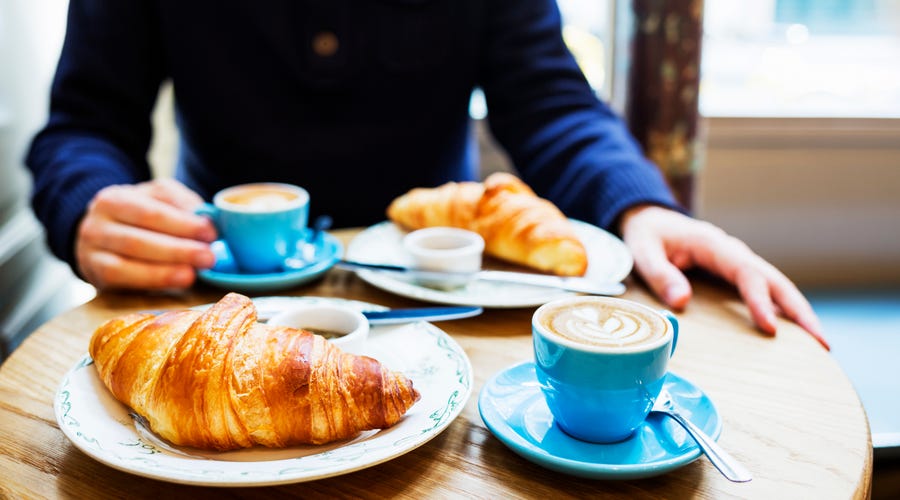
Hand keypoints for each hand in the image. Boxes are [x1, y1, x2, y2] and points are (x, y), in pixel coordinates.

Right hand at [75, 178, 216, 289]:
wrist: (102, 235)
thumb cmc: (140, 215)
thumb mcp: (158, 199)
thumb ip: (181, 204)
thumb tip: (208, 219)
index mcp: (115, 198)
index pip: (151, 212)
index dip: (183, 223)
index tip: (211, 233)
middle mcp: (98, 222)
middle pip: (139, 238)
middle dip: (178, 250)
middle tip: (208, 258)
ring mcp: (92, 249)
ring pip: (129, 260)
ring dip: (166, 269)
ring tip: (193, 274)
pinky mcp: (95, 273)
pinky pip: (122, 277)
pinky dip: (152, 280)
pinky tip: (176, 280)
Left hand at [619, 205, 827, 349]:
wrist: (649, 219)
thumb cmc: (646, 235)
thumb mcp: (642, 251)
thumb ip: (660, 274)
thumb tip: (682, 301)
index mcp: (713, 245)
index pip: (746, 273)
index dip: (760, 300)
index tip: (771, 327)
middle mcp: (733, 252)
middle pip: (775, 280)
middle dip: (799, 310)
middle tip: (822, 342)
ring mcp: (738, 262)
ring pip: (776, 285)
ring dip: (798, 312)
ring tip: (821, 344)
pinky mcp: (736, 273)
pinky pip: (765, 290)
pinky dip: (783, 309)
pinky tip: (796, 333)